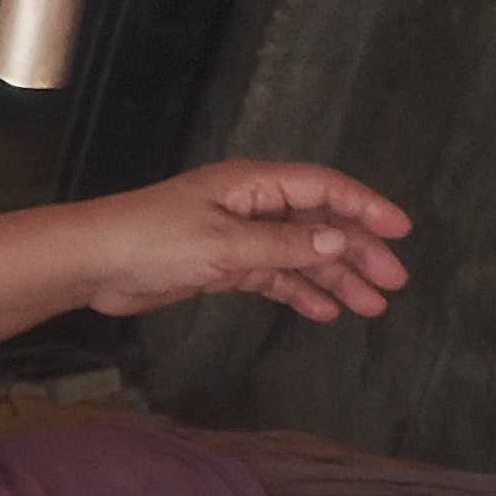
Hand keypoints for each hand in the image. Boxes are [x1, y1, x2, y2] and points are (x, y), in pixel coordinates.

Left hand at [77, 162, 413, 323]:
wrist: (94, 263)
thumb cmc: (151, 240)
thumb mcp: (224, 245)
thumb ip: (283, 246)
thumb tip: (336, 239)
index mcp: (253, 184)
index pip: (324, 189)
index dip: (365, 207)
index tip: (401, 231)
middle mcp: (251, 204)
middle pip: (318, 223)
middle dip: (357, 250)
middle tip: (393, 281)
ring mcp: (239, 234)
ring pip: (300, 253)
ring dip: (334, 277)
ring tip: (370, 306)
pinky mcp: (223, 263)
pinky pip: (274, 275)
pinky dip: (299, 291)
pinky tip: (325, 310)